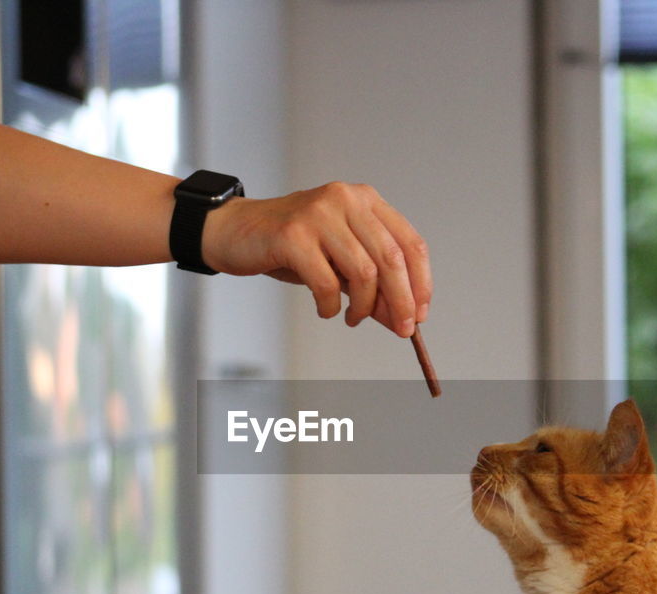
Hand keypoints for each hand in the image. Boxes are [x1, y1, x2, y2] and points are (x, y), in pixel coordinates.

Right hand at [201, 182, 432, 336]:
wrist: (235, 232)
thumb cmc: (291, 248)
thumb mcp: (339, 264)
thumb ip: (372, 286)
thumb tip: (404, 319)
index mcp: (365, 200)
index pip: (410, 243)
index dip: (421, 283)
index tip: (420, 313)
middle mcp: (346, 200)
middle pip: (392, 259)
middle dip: (401, 302)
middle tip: (401, 329)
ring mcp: (319, 214)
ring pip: (363, 273)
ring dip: (363, 308)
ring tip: (352, 319)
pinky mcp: (293, 234)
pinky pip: (326, 283)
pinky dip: (330, 306)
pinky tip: (325, 311)